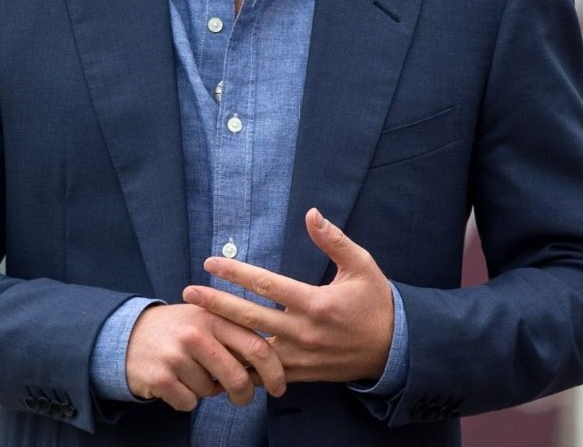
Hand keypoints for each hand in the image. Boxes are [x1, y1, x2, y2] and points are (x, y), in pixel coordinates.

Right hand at [125, 302, 285, 410]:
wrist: (126, 335)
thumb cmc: (176, 331)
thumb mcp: (204, 320)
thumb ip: (233, 335)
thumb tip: (270, 366)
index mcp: (213, 317)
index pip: (257, 346)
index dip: (275, 371)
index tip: (278, 387)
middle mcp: (195, 334)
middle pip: (238, 377)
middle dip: (244, 395)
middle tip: (241, 398)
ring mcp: (176, 355)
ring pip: (211, 392)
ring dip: (206, 392)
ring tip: (189, 374)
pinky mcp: (161, 377)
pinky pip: (190, 403)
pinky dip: (185, 400)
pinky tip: (174, 382)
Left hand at [183, 208, 393, 383]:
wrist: (398, 350)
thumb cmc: (377, 303)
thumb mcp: (361, 266)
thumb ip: (334, 240)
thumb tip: (311, 213)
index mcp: (316, 303)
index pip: (266, 285)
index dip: (234, 273)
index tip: (209, 263)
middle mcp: (305, 332)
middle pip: (250, 317)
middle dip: (216, 304)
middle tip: (187, 293)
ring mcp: (302, 356)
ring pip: (253, 348)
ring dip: (223, 337)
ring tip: (195, 324)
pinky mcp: (302, 373)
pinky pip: (266, 372)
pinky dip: (241, 365)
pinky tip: (218, 358)